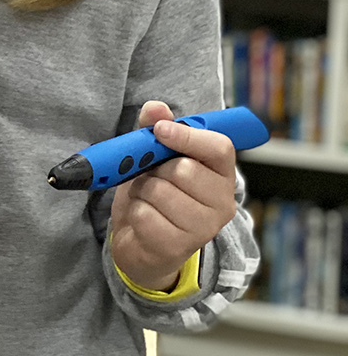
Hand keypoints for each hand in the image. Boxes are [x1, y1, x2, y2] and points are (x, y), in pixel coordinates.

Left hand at [109, 100, 236, 292]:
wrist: (142, 244)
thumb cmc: (155, 194)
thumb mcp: (154, 158)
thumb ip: (156, 129)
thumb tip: (156, 107)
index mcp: (222, 175)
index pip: (220, 148)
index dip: (189, 136)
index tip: (161, 130)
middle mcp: (222, 204)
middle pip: (183, 170)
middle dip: (156, 170)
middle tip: (153, 178)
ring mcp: (202, 229)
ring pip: (160, 191)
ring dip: (142, 191)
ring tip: (147, 200)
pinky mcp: (178, 248)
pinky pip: (144, 215)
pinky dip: (134, 212)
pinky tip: (142, 220)